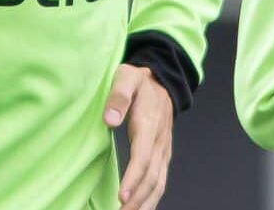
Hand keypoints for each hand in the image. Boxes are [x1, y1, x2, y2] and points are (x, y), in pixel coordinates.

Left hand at [105, 64, 174, 209]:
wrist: (163, 81)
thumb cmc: (140, 81)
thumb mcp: (126, 77)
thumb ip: (118, 96)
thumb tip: (110, 120)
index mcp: (149, 124)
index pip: (143, 157)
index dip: (133, 178)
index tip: (122, 196)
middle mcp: (159, 142)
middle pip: (152, 177)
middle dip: (138, 199)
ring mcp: (163, 150)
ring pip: (158, 183)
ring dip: (145, 203)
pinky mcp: (163, 156)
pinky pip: (160, 181)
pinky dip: (152, 199)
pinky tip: (141, 209)